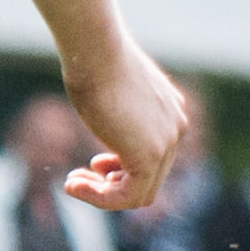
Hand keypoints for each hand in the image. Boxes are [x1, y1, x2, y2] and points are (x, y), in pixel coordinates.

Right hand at [61, 37, 185, 209]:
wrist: (97, 51)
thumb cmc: (94, 62)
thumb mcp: (113, 89)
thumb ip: (121, 111)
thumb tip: (111, 124)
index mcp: (170, 113)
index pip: (154, 157)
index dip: (121, 168)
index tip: (95, 164)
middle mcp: (175, 129)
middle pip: (150, 177)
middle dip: (112, 183)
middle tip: (78, 177)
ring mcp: (168, 142)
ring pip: (141, 192)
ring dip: (104, 195)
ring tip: (74, 184)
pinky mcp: (150, 154)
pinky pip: (130, 194)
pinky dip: (102, 198)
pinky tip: (74, 186)